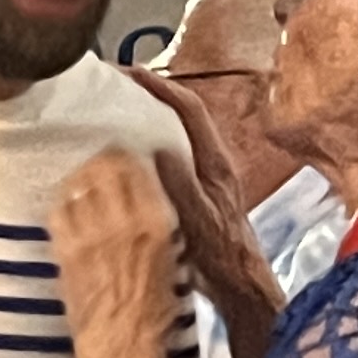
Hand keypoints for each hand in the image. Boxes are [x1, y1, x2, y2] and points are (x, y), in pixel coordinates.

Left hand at [49, 146, 181, 357]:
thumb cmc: (156, 322)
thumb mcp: (175, 268)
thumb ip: (160, 231)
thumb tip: (148, 205)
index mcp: (158, 226)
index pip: (137, 167)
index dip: (128, 155)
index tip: (126, 152)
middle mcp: (123, 226)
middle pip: (104, 167)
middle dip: (102, 157)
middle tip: (102, 157)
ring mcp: (88, 240)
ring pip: (78, 184)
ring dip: (80, 174)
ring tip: (83, 174)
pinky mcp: (65, 257)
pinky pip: (58, 213)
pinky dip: (61, 200)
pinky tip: (65, 201)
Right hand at [126, 69, 286, 331]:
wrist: (240, 284)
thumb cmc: (221, 255)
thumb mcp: (197, 219)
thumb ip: (180, 183)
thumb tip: (156, 148)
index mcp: (214, 162)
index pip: (189, 109)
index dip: (160, 86)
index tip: (128, 72)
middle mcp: (212, 163)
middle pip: (184, 114)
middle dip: (154, 93)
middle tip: (118, 84)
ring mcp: (207, 177)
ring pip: (179, 134)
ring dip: (152, 117)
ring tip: (118, 110)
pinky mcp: (198, 193)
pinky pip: (173, 155)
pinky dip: (151, 143)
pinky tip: (130, 153)